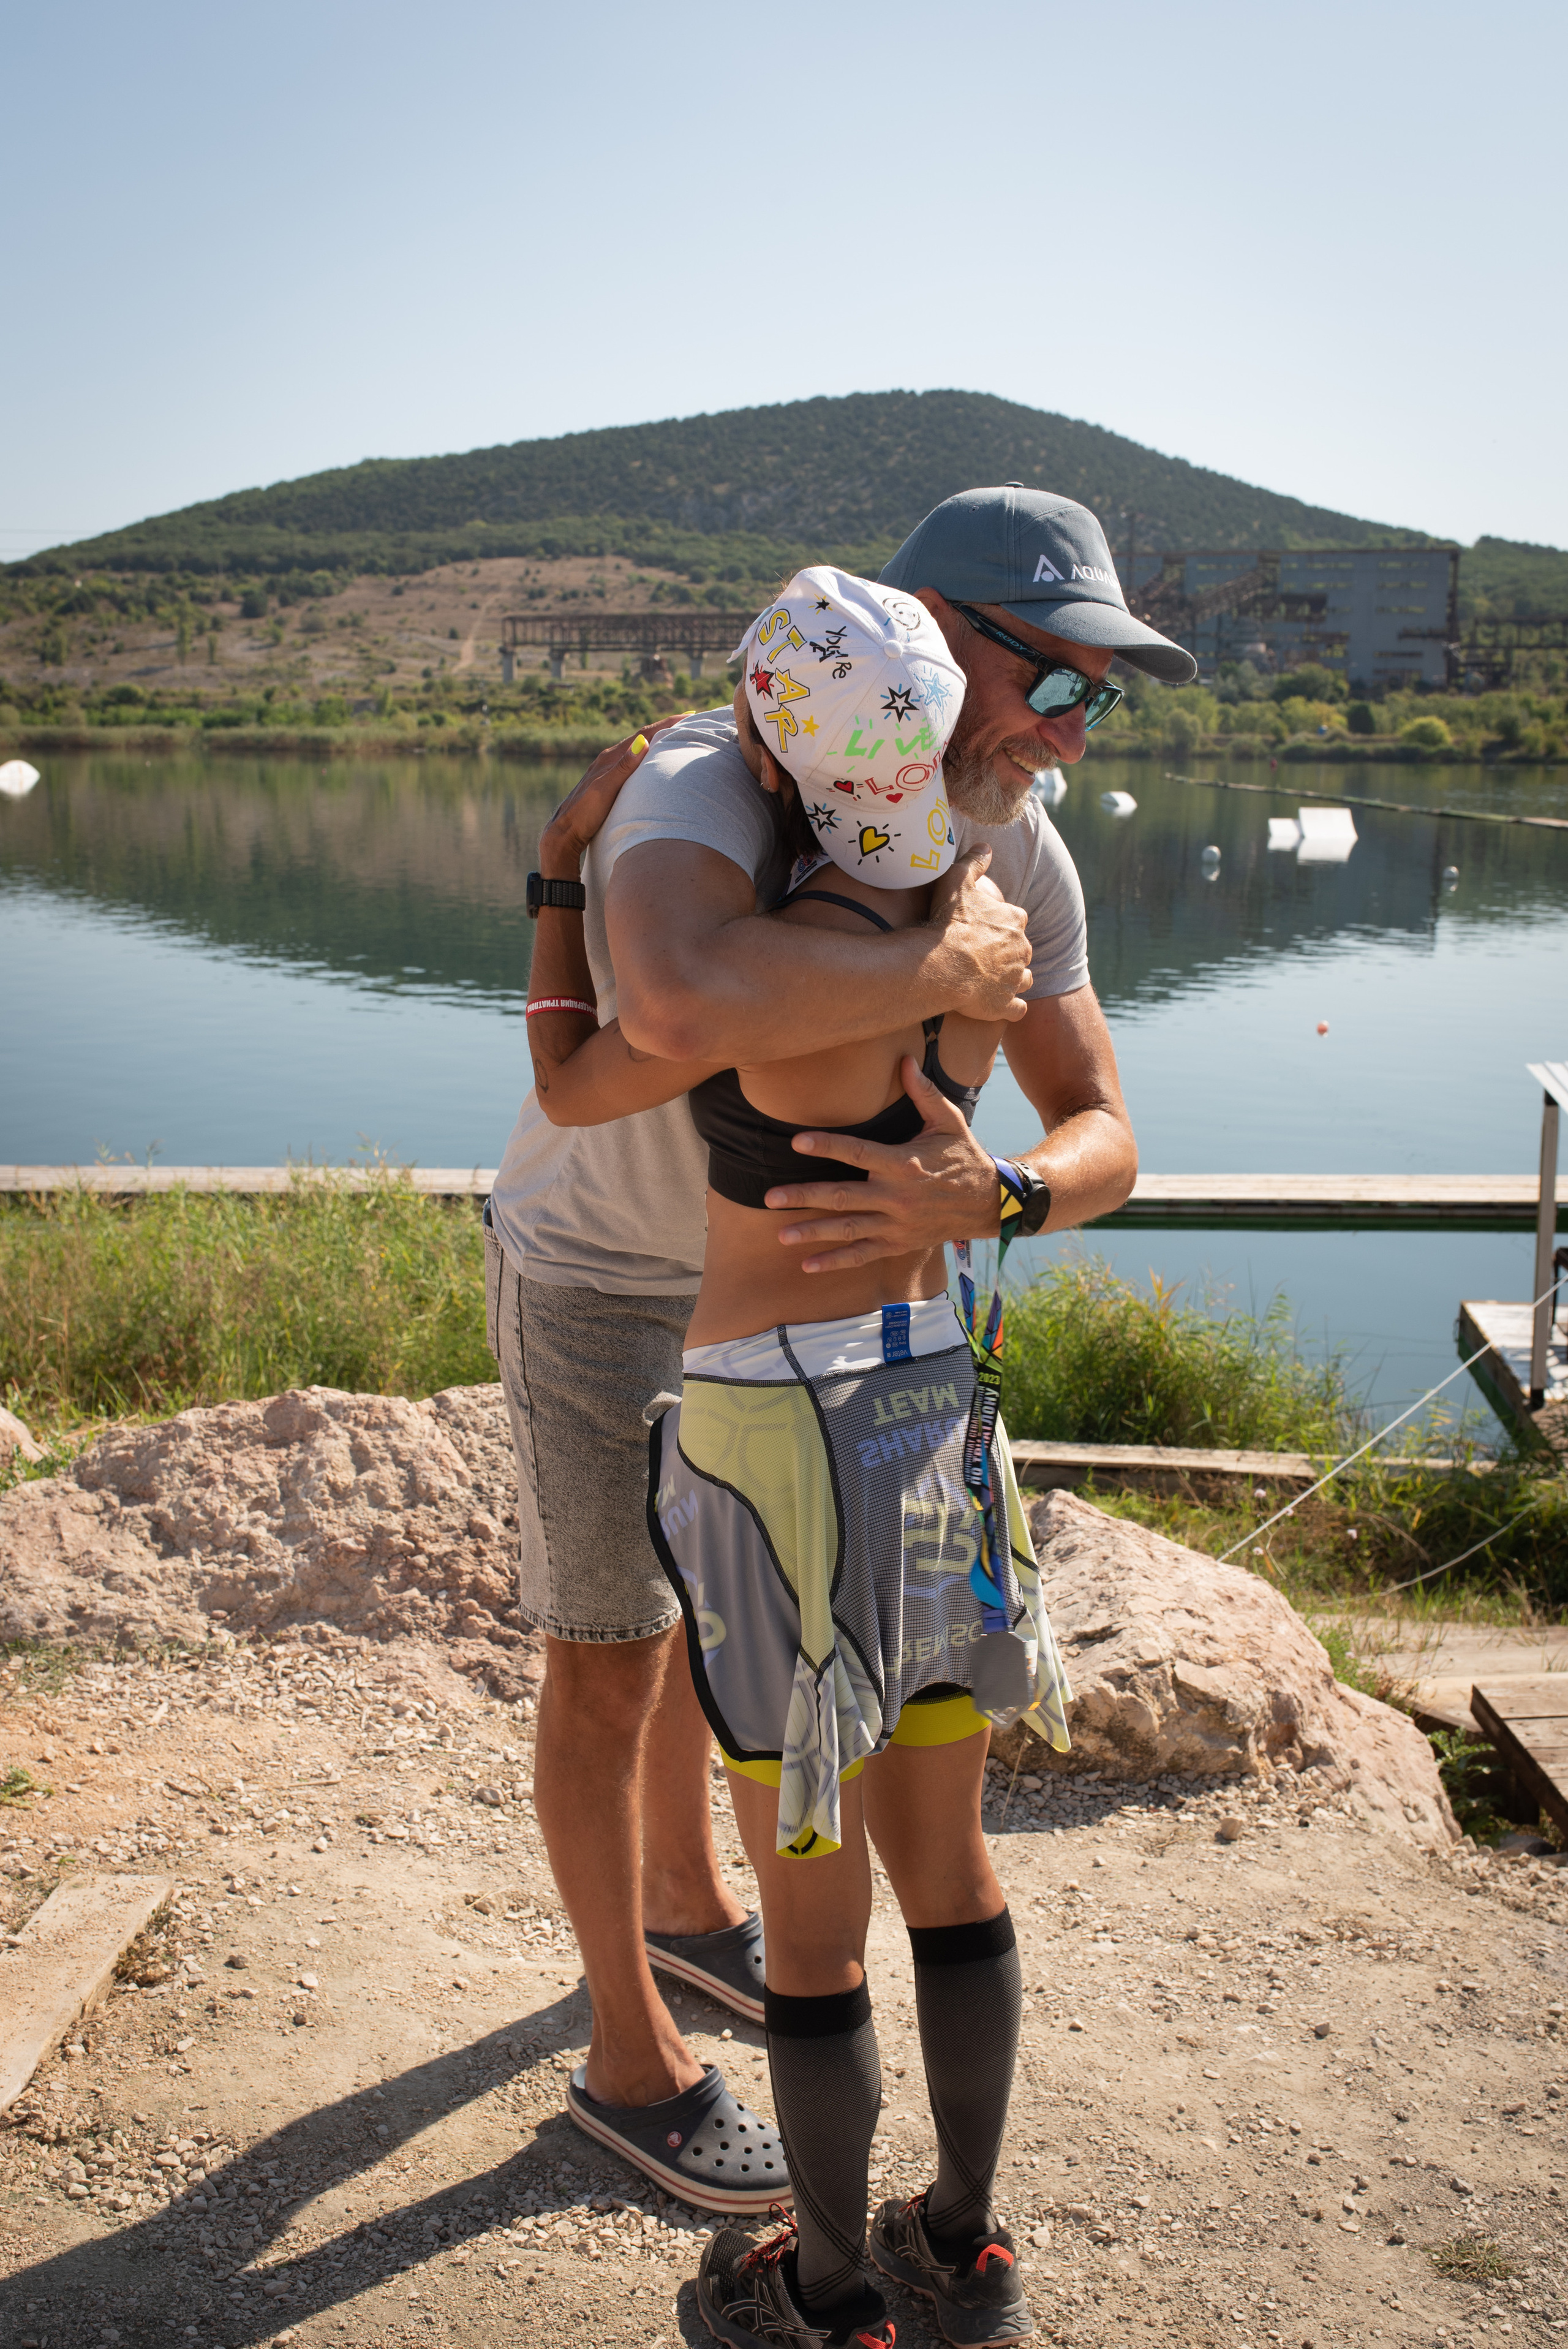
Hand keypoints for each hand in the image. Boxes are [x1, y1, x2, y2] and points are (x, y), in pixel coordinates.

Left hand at [538, 715, 690, 879]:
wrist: (563, 833)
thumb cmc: (583, 814)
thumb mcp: (604, 790)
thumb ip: (623, 767)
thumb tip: (642, 742)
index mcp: (610, 758)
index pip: (643, 735)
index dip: (667, 724)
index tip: (691, 715)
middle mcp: (608, 760)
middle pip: (642, 738)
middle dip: (665, 728)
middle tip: (689, 720)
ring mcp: (607, 770)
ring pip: (637, 749)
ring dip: (656, 740)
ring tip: (675, 735)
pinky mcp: (606, 782)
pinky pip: (632, 762)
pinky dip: (646, 755)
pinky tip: (650, 759)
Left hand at [764, 1055, 1000, 1272]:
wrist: (990, 1203)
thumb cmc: (964, 1157)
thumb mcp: (949, 1122)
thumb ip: (923, 1093)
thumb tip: (904, 1060)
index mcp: (903, 1163)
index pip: (857, 1153)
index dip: (825, 1147)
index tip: (796, 1143)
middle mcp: (896, 1197)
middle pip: (842, 1197)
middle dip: (803, 1197)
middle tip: (770, 1197)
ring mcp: (896, 1224)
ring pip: (848, 1229)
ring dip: (812, 1232)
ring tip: (780, 1235)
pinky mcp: (898, 1243)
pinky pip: (862, 1254)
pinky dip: (835, 1261)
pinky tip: (807, 1265)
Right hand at [928, 847, 1031, 1022]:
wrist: (942, 963)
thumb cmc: (948, 923)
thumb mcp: (956, 881)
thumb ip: (973, 862)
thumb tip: (986, 846)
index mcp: (1015, 921)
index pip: (1017, 921)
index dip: (1001, 925)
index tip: (983, 929)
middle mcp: (1022, 950)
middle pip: (1021, 951)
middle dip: (1008, 953)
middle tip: (983, 956)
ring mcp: (1016, 980)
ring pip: (1024, 979)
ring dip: (1012, 979)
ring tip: (990, 980)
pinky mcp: (1006, 1005)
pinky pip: (1018, 1009)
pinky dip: (1011, 1007)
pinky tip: (998, 1005)